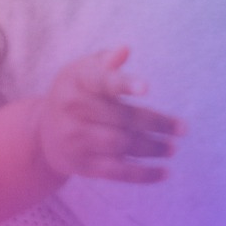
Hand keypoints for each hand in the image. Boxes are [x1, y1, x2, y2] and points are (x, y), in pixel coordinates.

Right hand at [33, 47, 182, 184]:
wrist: (43, 134)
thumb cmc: (74, 93)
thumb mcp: (82, 71)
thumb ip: (105, 61)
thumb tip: (125, 51)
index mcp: (77, 80)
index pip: (102, 81)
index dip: (124, 84)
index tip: (146, 88)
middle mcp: (74, 109)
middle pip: (122, 117)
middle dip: (156, 124)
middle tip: (182, 129)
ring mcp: (77, 139)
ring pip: (122, 145)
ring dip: (153, 148)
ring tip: (173, 148)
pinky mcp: (83, 165)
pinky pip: (117, 172)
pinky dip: (143, 174)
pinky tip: (165, 172)